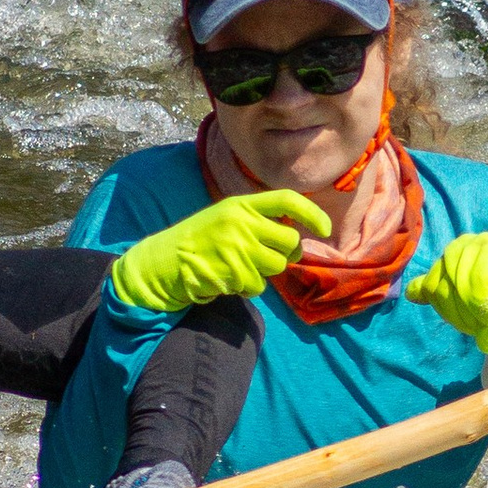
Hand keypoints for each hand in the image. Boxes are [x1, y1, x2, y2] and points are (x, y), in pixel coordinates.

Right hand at [110, 189, 329, 314]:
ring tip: (240, 267)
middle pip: (289, 241)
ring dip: (264, 272)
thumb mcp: (227, 217)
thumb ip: (258, 221)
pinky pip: (258, 286)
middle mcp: (240, 221)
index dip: (311, 213)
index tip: (324, 228)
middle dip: (287, 253)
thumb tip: (296, 240)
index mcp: (240, 204)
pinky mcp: (231, 271)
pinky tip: (229, 278)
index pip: (287, 199)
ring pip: (276, 265)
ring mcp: (236, 247)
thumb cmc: (202, 240)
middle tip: (272, 257)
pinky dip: (248, 287)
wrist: (164, 261)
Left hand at [404, 231, 487, 351]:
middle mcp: (458, 248)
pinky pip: (481, 292)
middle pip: (444, 293)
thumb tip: (411, 295)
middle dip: (464, 319)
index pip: (430, 290)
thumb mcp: (468, 291)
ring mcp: (477, 247)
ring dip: (481, 317)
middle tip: (486, 329)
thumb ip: (443, 291)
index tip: (470, 324)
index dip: (449, 313)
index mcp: (448, 256)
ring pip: (463, 294)